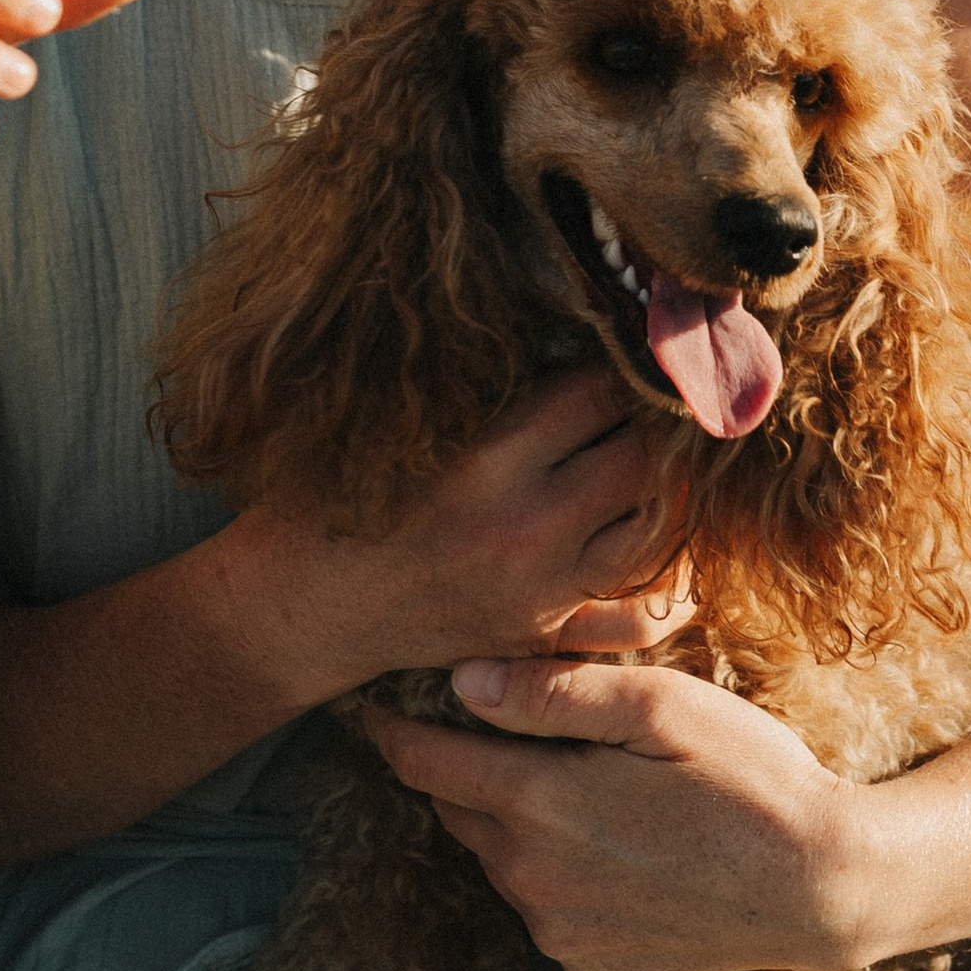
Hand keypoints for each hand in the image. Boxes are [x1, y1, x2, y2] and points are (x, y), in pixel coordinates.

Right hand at [236, 370, 669, 701]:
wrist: (298, 607)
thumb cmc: (331, 497)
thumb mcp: (393, 422)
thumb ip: (478, 387)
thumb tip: (559, 333)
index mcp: (484, 457)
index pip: (599, 390)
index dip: (627, 361)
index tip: (637, 346)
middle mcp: (524, 525)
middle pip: (642, 457)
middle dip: (660, 423)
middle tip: (669, 400)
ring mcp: (540, 589)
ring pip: (657, 534)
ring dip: (673, 495)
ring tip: (673, 464)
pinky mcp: (540, 636)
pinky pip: (636, 619)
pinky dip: (667, 586)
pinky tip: (667, 548)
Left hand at [363, 654, 864, 970]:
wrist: (822, 888)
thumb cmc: (749, 778)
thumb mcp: (660, 707)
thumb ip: (554, 694)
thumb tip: (463, 682)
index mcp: (538, 806)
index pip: (426, 764)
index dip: (395, 729)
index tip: (373, 704)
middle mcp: (532, 880)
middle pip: (459, 812)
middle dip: (461, 768)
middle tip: (487, 724)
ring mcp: (560, 934)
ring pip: (500, 859)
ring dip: (512, 820)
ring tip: (571, 780)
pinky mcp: (590, 967)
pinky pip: (544, 907)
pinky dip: (554, 871)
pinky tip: (611, 842)